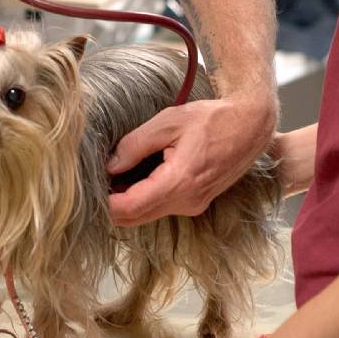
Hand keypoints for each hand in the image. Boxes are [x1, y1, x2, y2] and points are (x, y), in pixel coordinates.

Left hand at [107, 89, 275, 226]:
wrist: (251, 125)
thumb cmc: (211, 119)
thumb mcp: (168, 122)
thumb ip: (134, 145)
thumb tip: (110, 165)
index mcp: (178, 183)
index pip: (130, 208)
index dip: (105, 203)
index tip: (87, 189)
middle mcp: (187, 202)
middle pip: (136, 218)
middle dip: (111, 206)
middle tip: (94, 183)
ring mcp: (194, 205)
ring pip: (148, 214)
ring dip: (128, 202)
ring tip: (113, 175)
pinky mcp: (197, 202)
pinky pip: (163, 207)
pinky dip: (145, 198)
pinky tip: (137, 176)